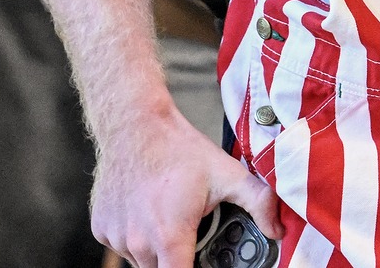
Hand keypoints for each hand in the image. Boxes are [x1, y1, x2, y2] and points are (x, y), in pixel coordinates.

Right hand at [94, 105, 280, 267]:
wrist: (134, 125)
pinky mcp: (101, 229)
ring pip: (141, 261)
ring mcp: (116, 237)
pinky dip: (136, 237)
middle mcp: (139, 243)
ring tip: (169, 216)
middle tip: (191, 232)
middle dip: (179, 258)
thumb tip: (278, 230)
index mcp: (170, 237)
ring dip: (157, 249)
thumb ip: (259, 203)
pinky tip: (147, 211)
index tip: (202, 263)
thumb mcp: (228, 173)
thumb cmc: (178, 149)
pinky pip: (122, 246)